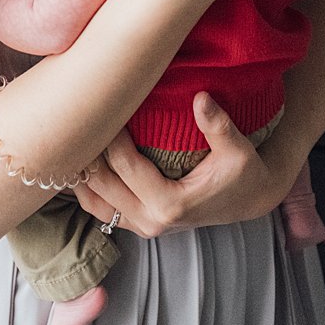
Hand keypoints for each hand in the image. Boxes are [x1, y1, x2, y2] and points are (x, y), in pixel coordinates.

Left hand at [73, 93, 292, 237]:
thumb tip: (200, 97)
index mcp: (170, 204)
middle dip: (89, 151)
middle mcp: (150, 221)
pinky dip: (88, 187)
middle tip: (83, 116)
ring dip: (83, 172)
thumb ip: (218, 125)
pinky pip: (100, 208)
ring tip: (75, 138)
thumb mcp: (238, 149)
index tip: (106, 106)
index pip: (125, 166)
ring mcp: (141, 227)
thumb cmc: (244, 174)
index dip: (111, 136)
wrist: (248, 200)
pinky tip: (83, 162)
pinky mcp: (138, 225)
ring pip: (93, 201)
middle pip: (101, 184)